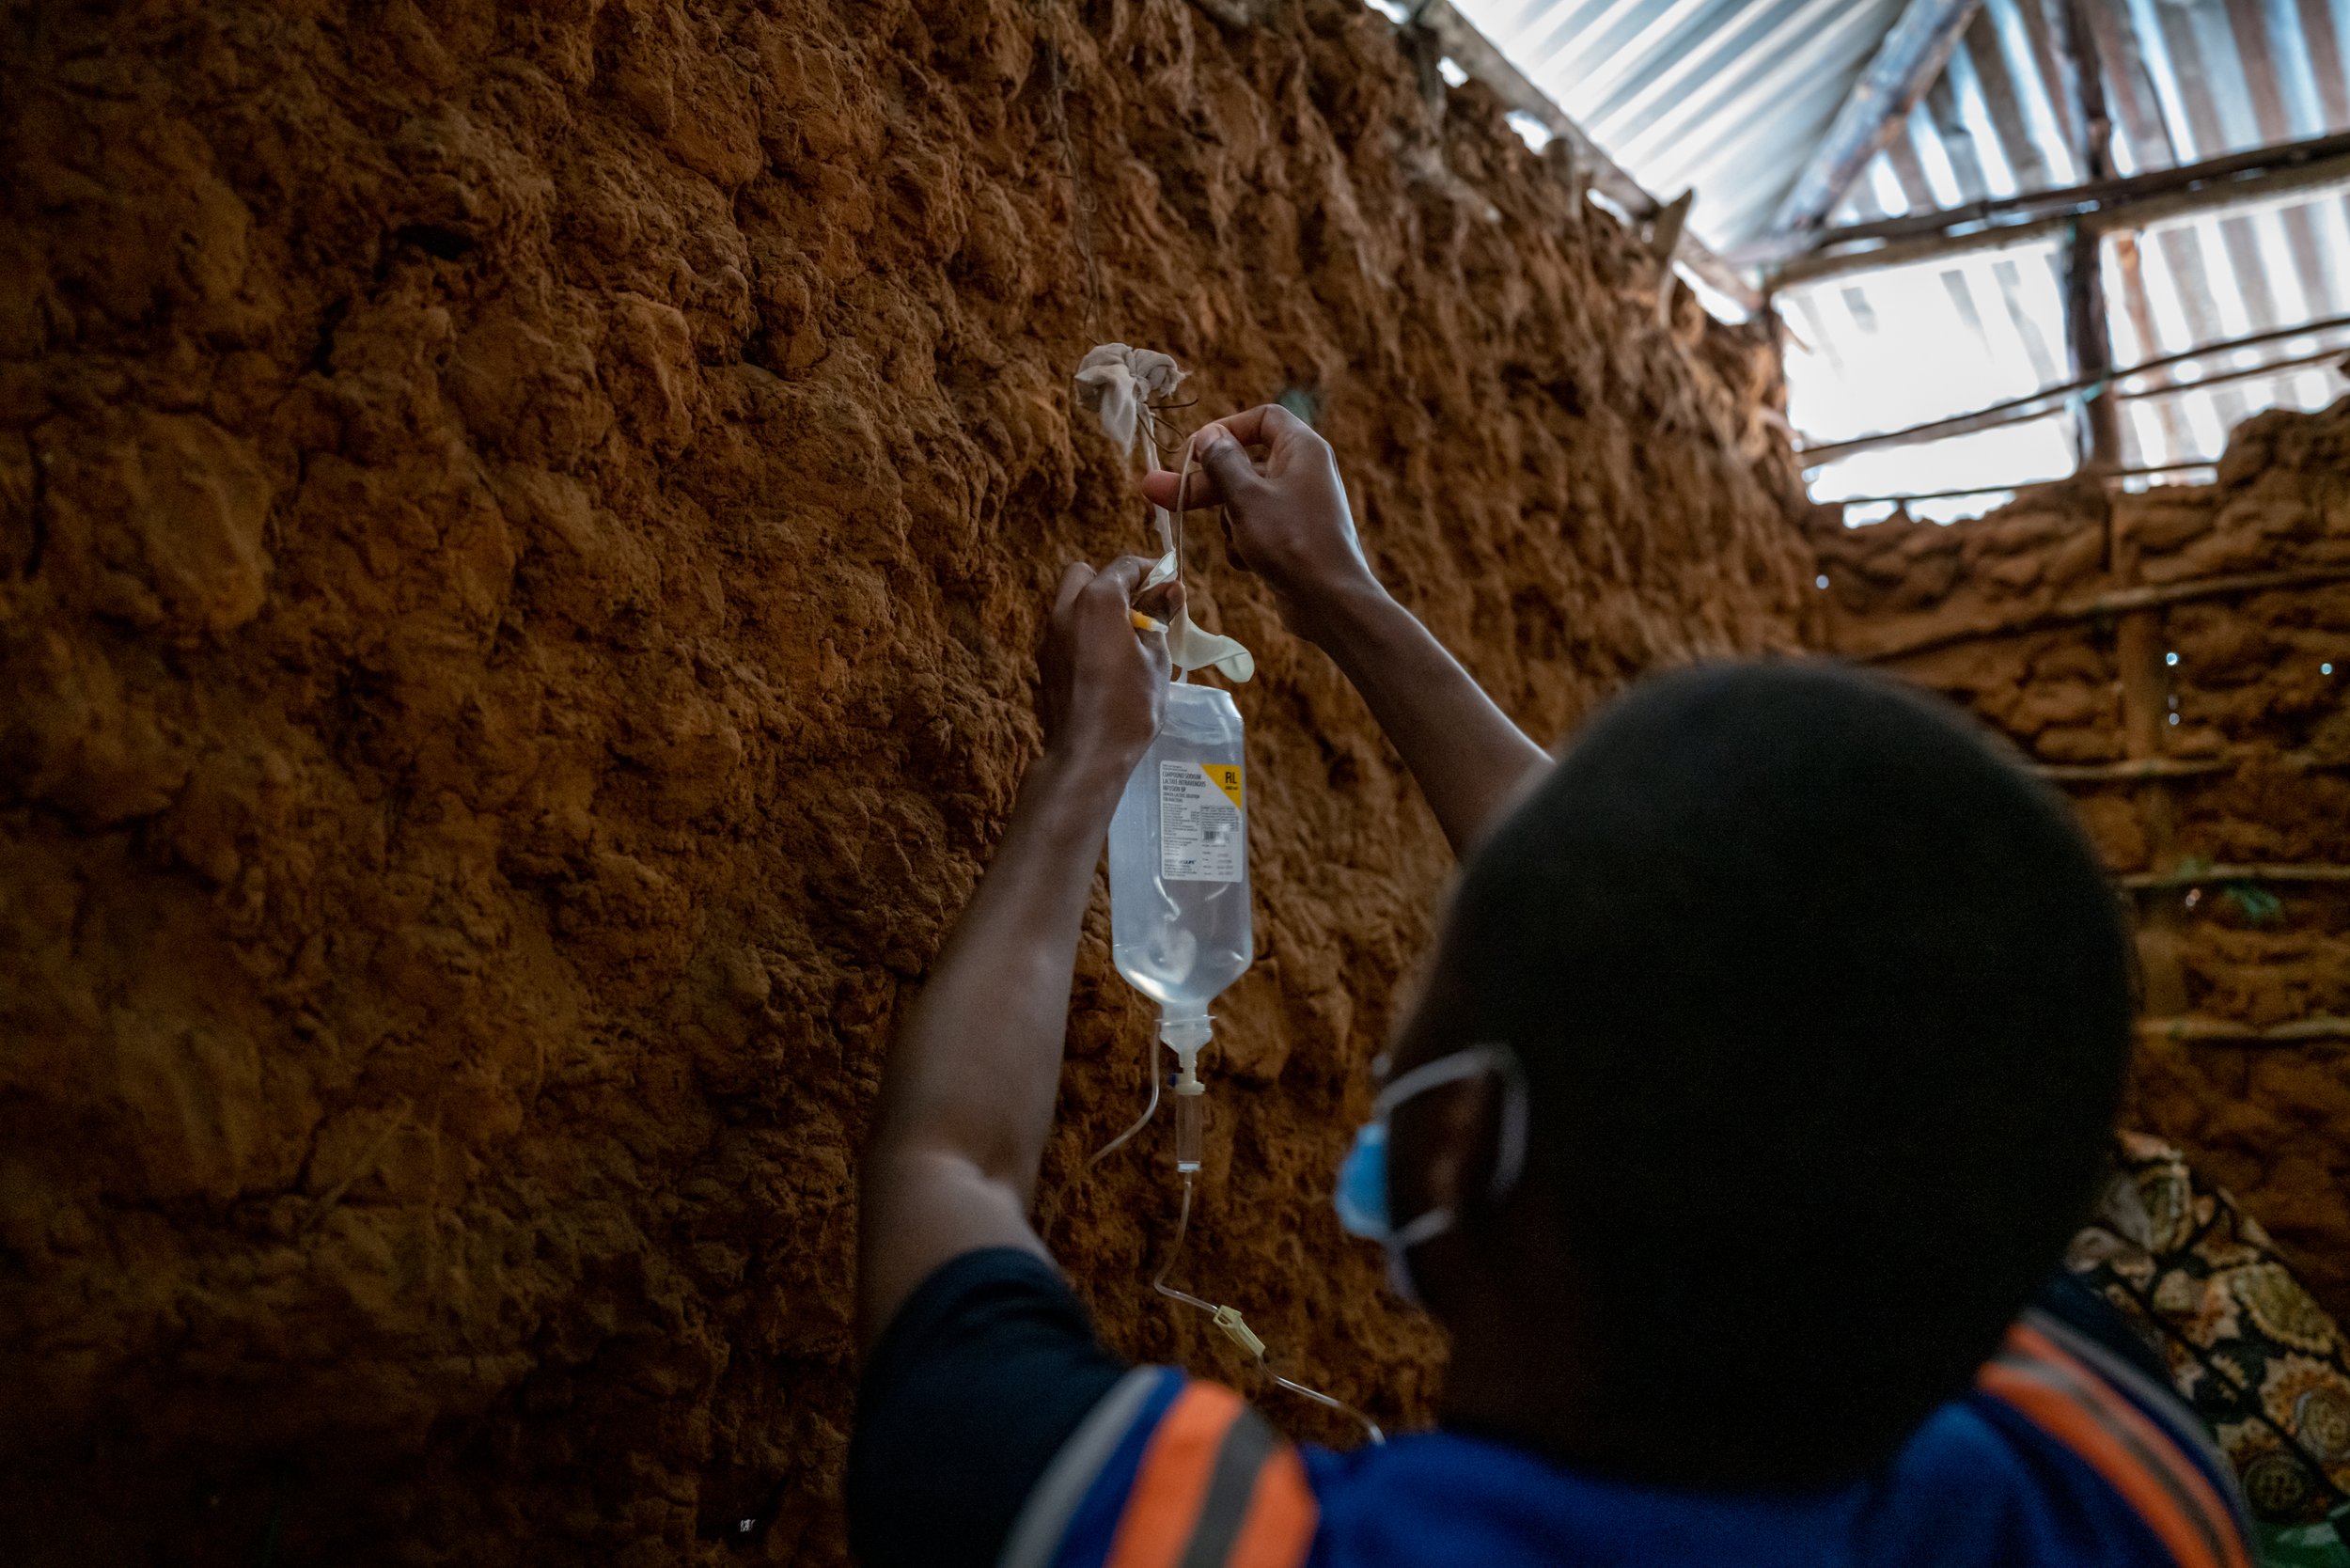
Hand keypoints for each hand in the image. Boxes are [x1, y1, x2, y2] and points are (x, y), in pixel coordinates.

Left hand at [1038, 555, 1175, 769]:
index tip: (1169, 585)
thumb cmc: (1131, 705)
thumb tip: (1170, 591)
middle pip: (1086, 574)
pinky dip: (1085, 630)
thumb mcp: (1156, 659)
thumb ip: (1159, 617)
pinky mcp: (1045, 660)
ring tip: (1127, 634)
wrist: (1087, 754)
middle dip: (1113, 582)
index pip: (1123, 567)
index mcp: (1097, 602)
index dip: (1150, 570)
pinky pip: (1065, 630)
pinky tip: (1107, 658)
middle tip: (1141, 607)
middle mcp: (1066, 610)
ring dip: (1097, 606)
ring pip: (1071, 602)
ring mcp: (1050, 636)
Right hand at [1139, 404, 1386, 642]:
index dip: (1226, 428)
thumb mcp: (1246, 496)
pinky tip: (1248, 562)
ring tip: (1236, 542)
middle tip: (1156, 491)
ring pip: (1245, 499)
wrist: (1330, 602)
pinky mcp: (1292, 537)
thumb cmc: (1290, 541)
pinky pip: (1256, 527)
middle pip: (1244, 463)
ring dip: (1228, 520)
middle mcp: (1303, 472)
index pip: (1262, 418)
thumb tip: (1209, 436)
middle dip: (1203, 482)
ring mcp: (1297, 507)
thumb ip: (1222, 462)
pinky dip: (1245, 542)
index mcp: (1302, 448)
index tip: (1195, 450)